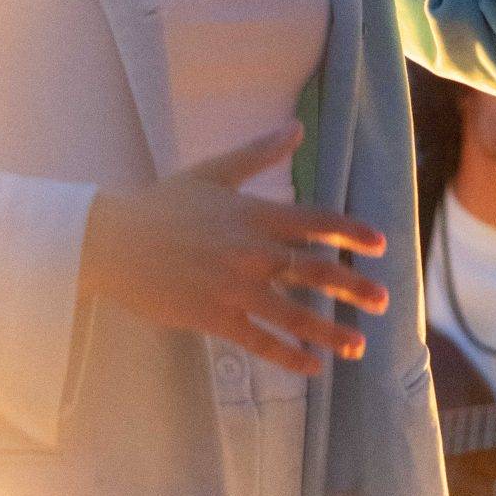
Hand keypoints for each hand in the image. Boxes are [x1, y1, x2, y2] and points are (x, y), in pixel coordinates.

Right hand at [79, 122, 389, 375]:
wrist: (112, 241)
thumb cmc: (162, 204)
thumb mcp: (213, 172)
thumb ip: (258, 153)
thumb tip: (297, 129)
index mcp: (253, 214)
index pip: (314, 223)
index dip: (350, 233)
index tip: (379, 245)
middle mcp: (251, 251)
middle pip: (314, 271)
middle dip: (353, 288)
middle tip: (383, 302)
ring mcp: (234, 287)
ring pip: (294, 313)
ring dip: (330, 330)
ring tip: (358, 345)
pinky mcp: (215, 317)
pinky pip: (260, 340)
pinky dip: (289, 355)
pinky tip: (312, 367)